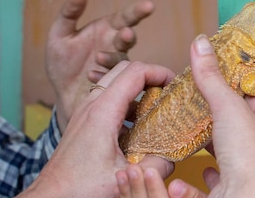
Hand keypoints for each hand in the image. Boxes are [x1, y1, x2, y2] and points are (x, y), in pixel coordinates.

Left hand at [19, 61, 175, 197]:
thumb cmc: (79, 189)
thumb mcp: (126, 176)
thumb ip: (158, 164)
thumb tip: (175, 154)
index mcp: (103, 111)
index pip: (136, 72)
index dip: (160, 72)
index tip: (175, 84)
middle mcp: (91, 105)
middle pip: (125, 70)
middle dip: (150, 75)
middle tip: (167, 92)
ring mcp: (84, 111)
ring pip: (114, 83)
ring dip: (137, 89)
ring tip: (155, 109)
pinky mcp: (82, 122)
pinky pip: (107, 99)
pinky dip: (125, 102)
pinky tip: (136, 128)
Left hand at [45, 0, 153, 131]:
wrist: (62, 93)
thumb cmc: (62, 62)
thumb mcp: (59, 35)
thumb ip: (68, 14)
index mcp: (107, 29)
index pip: (125, 17)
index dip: (138, 11)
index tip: (149, 6)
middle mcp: (116, 45)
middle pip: (129, 37)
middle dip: (128, 35)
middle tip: (126, 34)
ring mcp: (117, 65)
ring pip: (123, 59)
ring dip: (113, 57)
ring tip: (99, 57)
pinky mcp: (114, 83)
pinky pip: (115, 79)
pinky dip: (103, 75)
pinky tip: (91, 75)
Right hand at [116, 34, 254, 197]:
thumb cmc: (248, 156)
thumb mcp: (229, 107)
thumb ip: (211, 78)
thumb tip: (200, 42)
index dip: (237, 84)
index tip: (215, 73)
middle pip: (238, 127)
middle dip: (216, 117)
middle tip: (193, 103)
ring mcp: (245, 175)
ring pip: (224, 156)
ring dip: (206, 146)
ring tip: (186, 133)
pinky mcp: (228, 195)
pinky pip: (209, 186)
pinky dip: (193, 182)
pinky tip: (183, 176)